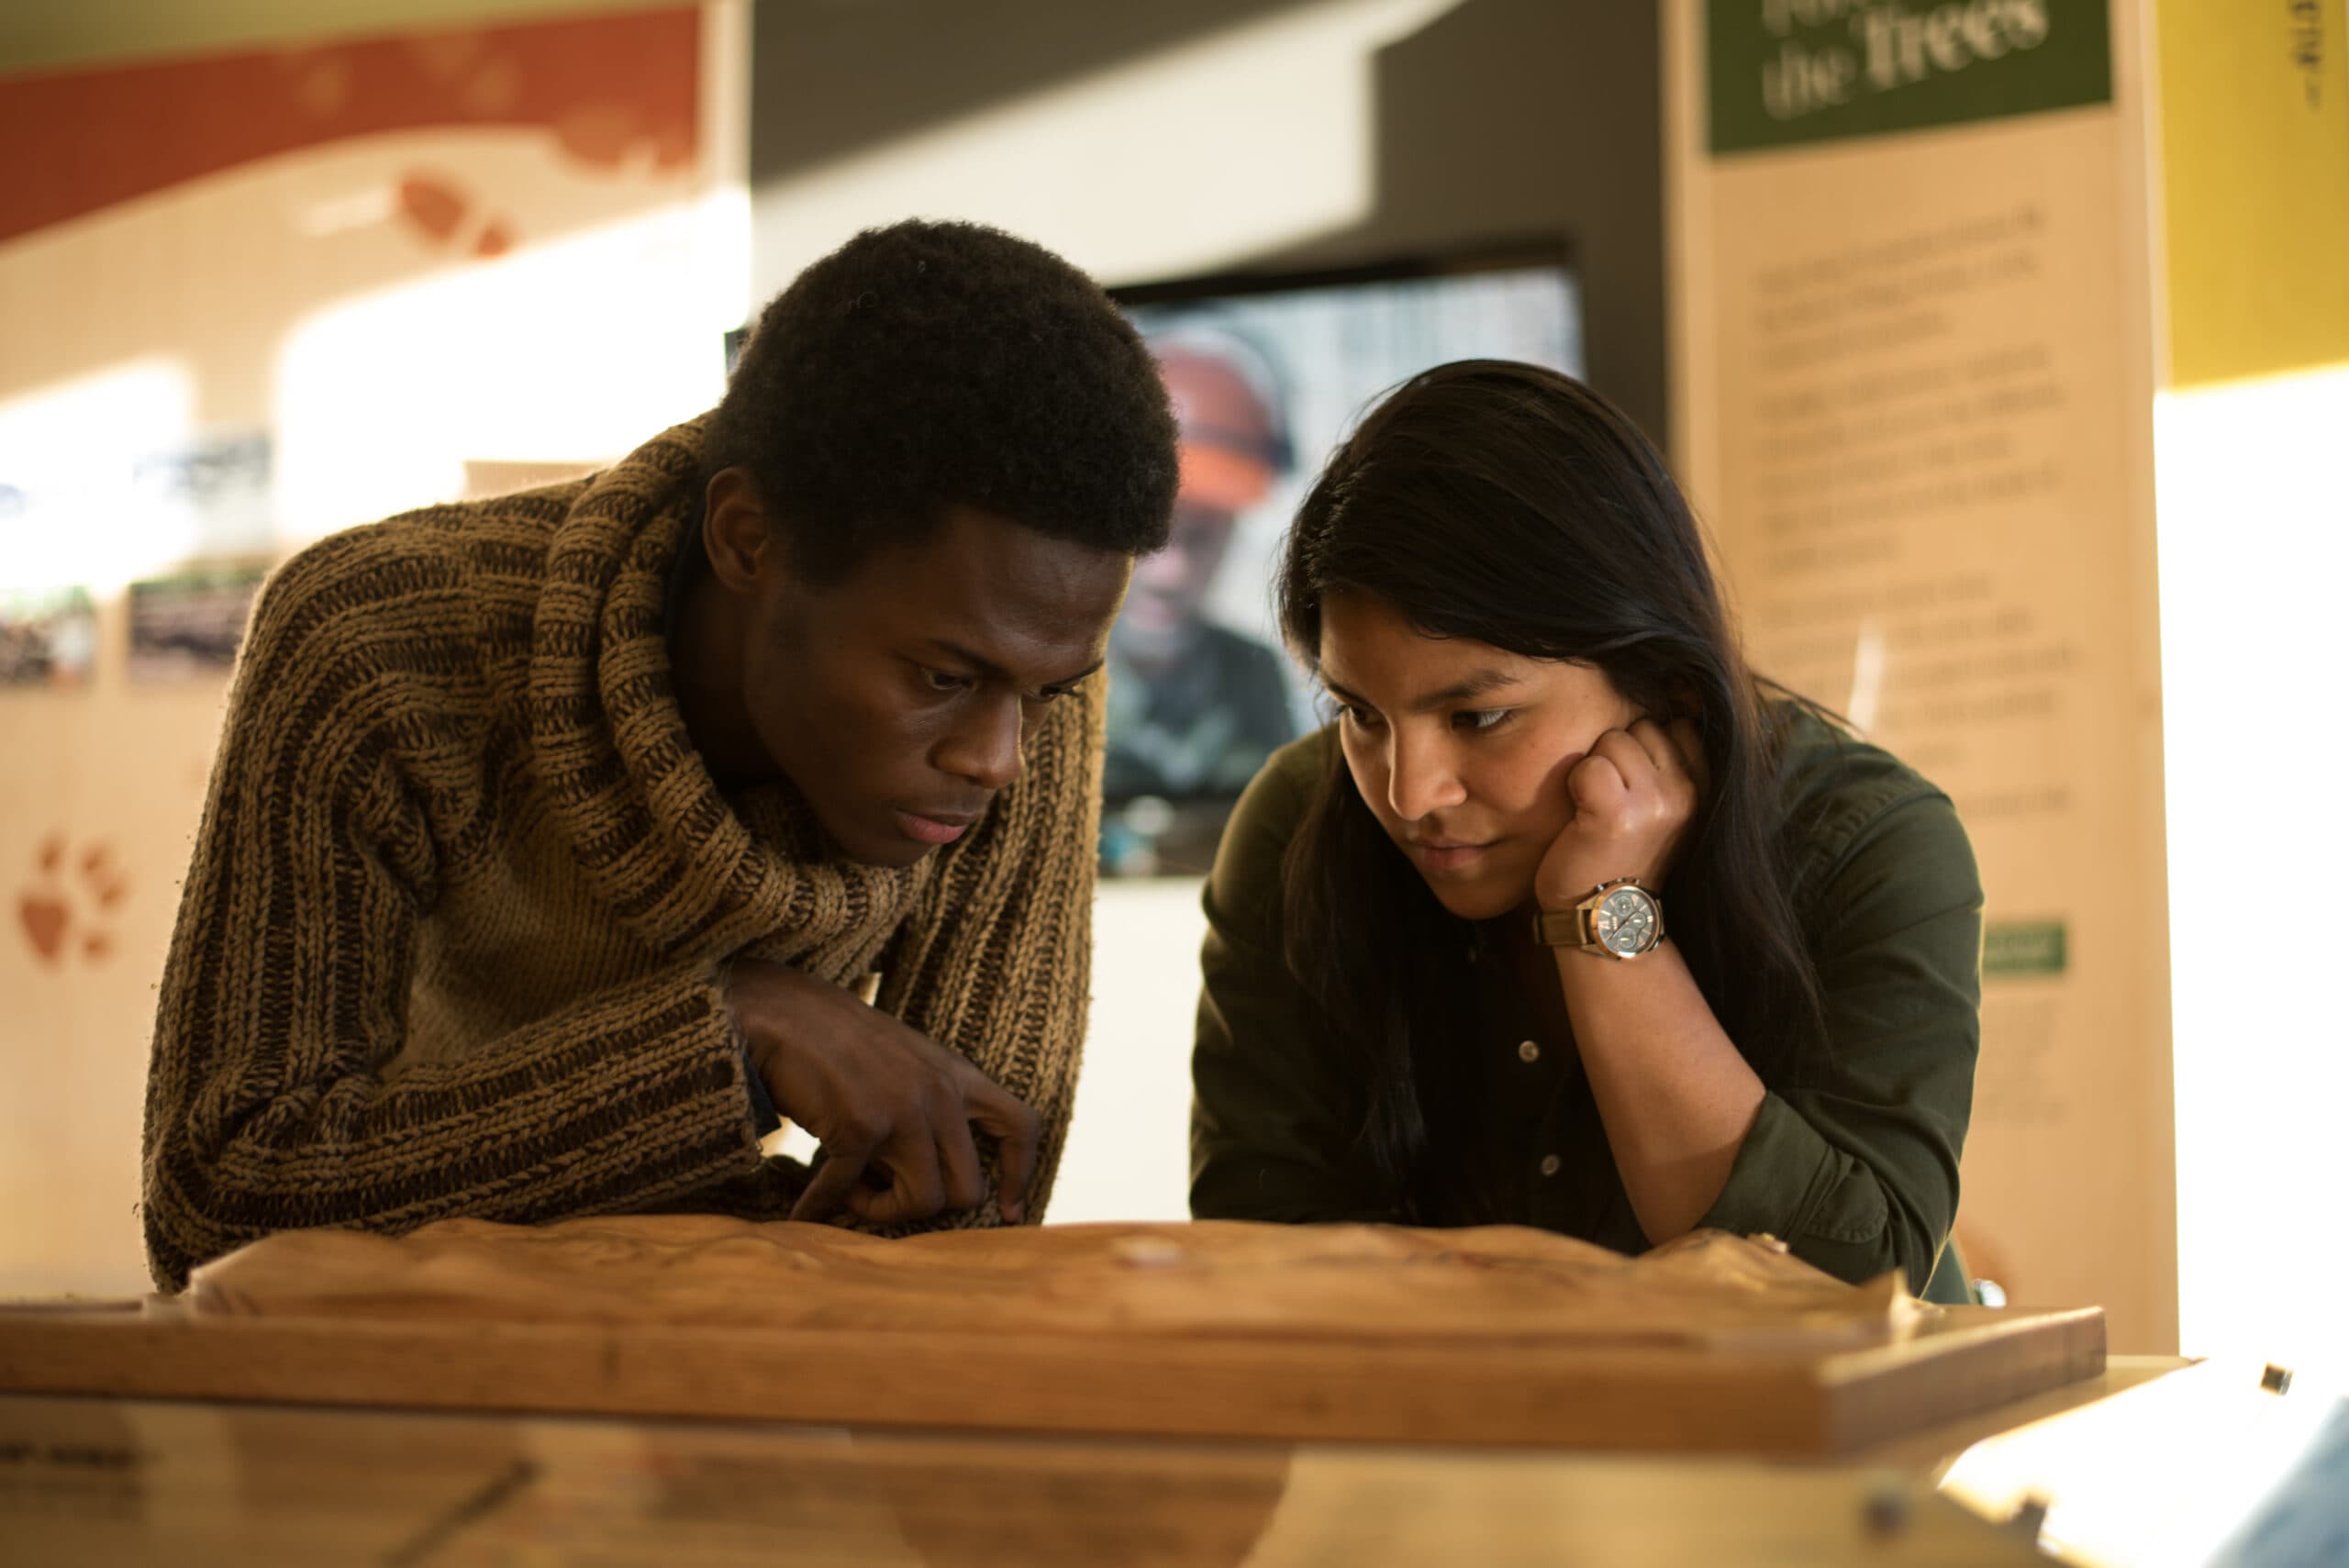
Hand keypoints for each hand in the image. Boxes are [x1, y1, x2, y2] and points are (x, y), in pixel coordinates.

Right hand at [724, 959, 1040, 1225]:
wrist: (782, 1012)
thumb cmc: (837, 1042)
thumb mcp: (907, 1063)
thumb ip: (931, 1104)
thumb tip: (935, 1170)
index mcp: (958, 1076)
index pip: (1021, 1126)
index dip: (1019, 1175)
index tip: (1007, 1211)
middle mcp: (941, 1094)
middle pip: (967, 1190)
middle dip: (922, 1206)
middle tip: (881, 1192)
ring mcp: (905, 1111)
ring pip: (924, 1202)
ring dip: (880, 1210)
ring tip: (847, 1188)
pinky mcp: (863, 1127)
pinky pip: (847, 1194)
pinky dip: (820, 1208)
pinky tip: (803, 1212)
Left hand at [1533, 717, 1706, 910]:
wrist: (1605, 919)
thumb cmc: (1622, 856)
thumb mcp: (1665, 809)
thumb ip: (1671, 763)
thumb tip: (1672, 700)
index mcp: (1704, 788)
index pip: (1674, 723)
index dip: (1643, 748)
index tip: (1634, 788)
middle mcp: (1687, 792)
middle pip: (1640, 726)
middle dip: (1617, 756)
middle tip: (1611, 804)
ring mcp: (1656, 802)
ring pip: (1613, 739)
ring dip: (1595, 770)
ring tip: (1598, 811)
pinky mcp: (1617, 813)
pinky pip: (1589, 766)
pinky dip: (1576, 785)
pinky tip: (1583, 816)